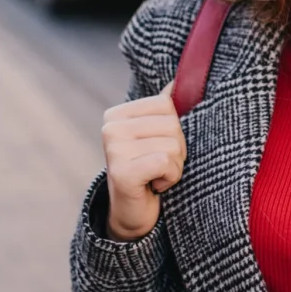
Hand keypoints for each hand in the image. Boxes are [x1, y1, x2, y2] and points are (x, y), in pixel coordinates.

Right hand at [101, 82, 185, 240]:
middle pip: (172, 124)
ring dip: (174, 166)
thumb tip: (179, 78)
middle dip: (176, 149)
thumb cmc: (149, 169)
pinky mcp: (122, 172)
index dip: (173, 129)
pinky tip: (155, 185)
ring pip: (172, 145)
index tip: (156, 147)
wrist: (132, 212)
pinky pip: (166, 163)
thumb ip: (165, 108)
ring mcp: (114, 149)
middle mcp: (111, 127)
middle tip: (157, 166)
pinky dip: (170, 178)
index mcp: (117, 114)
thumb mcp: (156, 134)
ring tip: (155, 175)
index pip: (167, 104)